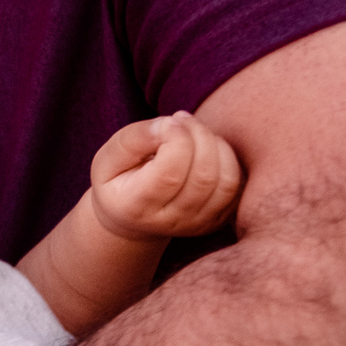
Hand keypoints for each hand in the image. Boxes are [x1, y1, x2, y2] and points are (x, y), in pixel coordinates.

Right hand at [90, 111, 242, 240]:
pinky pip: (236, 187)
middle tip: (182, 120)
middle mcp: (169, 221)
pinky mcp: (215, 220)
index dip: (176, 138)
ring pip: (226, 181)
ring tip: (195, 133)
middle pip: (203, 176)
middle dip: (199, 135)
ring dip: (217, 145)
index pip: (170, 173)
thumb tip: (170, 125)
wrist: (129, 218)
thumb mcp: (109, 157)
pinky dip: (228, 159)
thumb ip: (134, 139)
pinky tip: (206, 149)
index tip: (167, 121)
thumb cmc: (118, 180)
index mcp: (136, 206)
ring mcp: (196, 224)